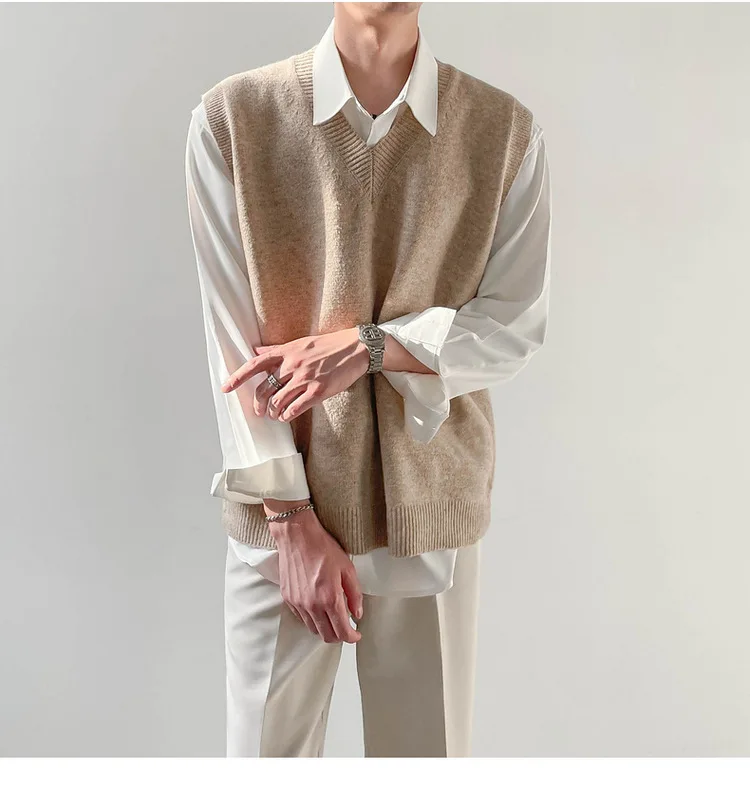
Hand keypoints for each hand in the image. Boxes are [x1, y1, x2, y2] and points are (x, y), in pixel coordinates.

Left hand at [221, 327, 369, 421]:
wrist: (355, 348)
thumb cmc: (328, 345)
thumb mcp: (299, 343)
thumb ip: (276, 350)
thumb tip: (256, 350)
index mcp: (286, 352)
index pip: (255, 365)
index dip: (238, 377)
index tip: (226, 388)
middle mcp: (292, 365)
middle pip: (264, 389)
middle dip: (258, 404)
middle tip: (260, 411)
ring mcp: (305, 378)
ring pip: (278, 401)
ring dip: (273, 412)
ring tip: (275, 415)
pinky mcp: (318, 390)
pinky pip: (295, 408)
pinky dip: (287, 415)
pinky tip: (286, 416)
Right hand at [264, 503, 363, 643]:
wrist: (297, 536)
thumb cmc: (323, 548)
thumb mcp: (347, 568)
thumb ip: (354, 594)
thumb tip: (357, 613)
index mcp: (330, 598)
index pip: (342, 631)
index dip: (352, 637)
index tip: (356, 634)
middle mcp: (312, 605)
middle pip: (327, 636)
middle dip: (340, 636)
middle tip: (347, 628)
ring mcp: (298, 603)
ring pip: (313, 630)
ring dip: (325, 629)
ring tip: (333, 619)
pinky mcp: (288, 599)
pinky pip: (302, 619)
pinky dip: (312, 620)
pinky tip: (319, 609)